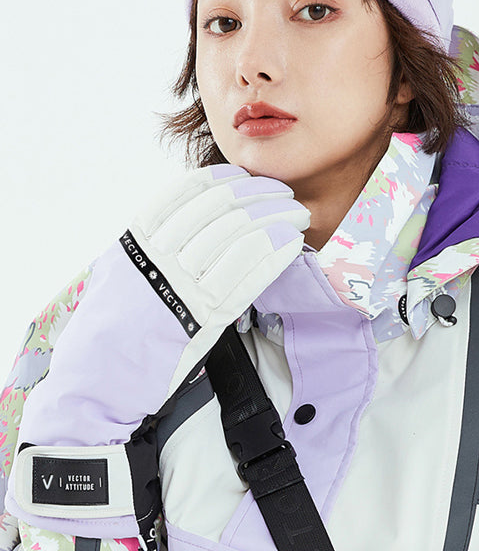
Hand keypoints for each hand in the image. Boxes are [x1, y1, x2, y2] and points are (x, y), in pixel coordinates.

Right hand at [7, 164, 309, 541]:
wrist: (96, 384)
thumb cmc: (108, 328)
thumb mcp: (118, 270)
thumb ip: (152, 242)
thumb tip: (194, 217)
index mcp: (139, 237)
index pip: (192, 190)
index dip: (231, 179)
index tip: (252, 178)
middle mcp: (160, 254)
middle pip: (223, 208)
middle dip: (262, 194)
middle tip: (285, 194)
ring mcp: (182, 285)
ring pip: (240, 236)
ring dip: (277, 219)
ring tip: (299, 214)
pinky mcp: (203, 318)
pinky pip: (247, 276)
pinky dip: (274, 255)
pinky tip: (292, 243)